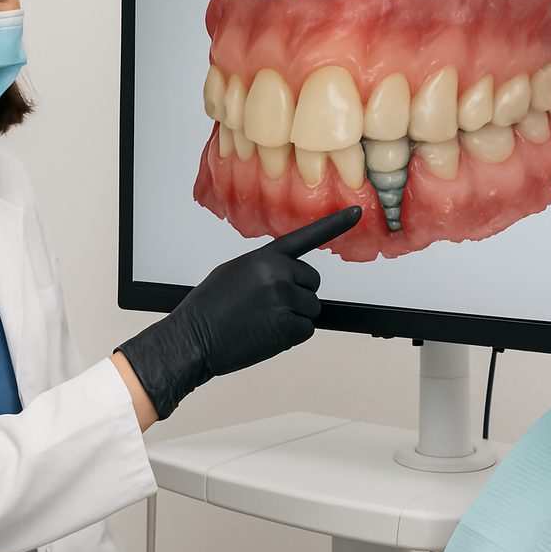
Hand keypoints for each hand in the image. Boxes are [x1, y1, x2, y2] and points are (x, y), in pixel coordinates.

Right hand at [115, 206, 361, 419]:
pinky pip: (306, 330)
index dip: (334, 224)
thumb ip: (263, 268)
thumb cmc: (208, 308)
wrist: (193, 338)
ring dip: (293, 318)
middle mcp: (277, 273)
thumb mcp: (233, 272)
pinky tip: (265, 335)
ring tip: (261, 322)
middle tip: (267, 307)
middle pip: (312, 283)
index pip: (306, 237)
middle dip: (298, 295)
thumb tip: (287, 275)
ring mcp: (284, 299)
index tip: (356, 213)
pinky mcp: (287, 326)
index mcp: (264, 257)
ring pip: (311, 309)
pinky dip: (290, 336)